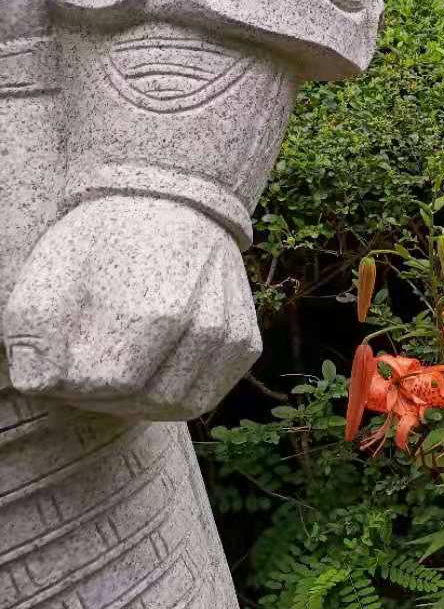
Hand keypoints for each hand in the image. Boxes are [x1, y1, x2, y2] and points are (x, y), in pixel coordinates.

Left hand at [3, 195, 261, 419]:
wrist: (174, 202)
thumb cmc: (106, 236)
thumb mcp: (51, 271)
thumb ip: (32, 333)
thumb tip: (39, 384)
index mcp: (154, 312)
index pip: (107, 387)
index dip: (73, 385)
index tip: (62, 364)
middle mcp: (203, 328)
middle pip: (143, 402)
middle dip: (105, 397)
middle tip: (85, 372)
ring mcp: (231, 336)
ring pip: (180, 406)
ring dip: (141, 401)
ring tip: (118, 373)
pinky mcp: (246, 342)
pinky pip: (209, 393)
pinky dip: (177, 392)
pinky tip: (154, 369)